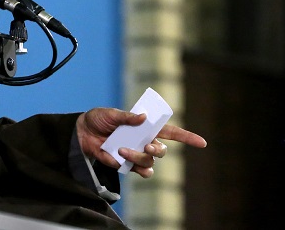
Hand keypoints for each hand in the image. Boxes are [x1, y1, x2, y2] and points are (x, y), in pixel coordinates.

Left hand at [75, 107, 206, 177]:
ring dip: (139, 157)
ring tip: (123, 150)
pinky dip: (134, 166)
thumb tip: (143, 118)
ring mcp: (137, 154)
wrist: (82, 134)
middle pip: (163, 150)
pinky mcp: (128, 164)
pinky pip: (141, 171)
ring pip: (151, 162)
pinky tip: (122, 158)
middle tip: (146, 145)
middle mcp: (145, 141)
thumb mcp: (111, 114)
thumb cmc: (99, 120)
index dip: (187, 137)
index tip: (202, 142)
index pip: (172, 132)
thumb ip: (127, 116)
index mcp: (146, 127)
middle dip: (158, 150)